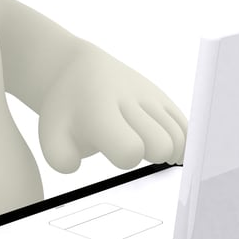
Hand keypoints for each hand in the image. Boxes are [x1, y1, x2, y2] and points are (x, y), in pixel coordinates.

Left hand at [37, 52, 186, 172]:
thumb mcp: (51, 134)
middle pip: (161, 144)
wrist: (80, 72)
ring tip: (148, 148)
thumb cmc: (67, 111)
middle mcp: (129, 99)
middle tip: (133, 149)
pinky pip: (187, 125)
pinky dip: (182, 141)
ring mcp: (149, 96)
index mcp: (100, 110)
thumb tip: (76, 167)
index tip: (114, 151)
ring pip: (179, 135)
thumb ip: (61, 159)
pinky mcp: (162, 97)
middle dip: (150, 156)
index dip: (125, 158)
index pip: (129, 147)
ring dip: (168, 150)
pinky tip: (166, 148)